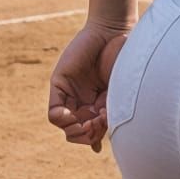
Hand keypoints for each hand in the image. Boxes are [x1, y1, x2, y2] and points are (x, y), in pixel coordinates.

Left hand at [48, 22, 129, 153]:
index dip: (95, 137)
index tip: (106, 123)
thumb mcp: (120, 89)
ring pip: (65, 125)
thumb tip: (96, 147)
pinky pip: (54, 113)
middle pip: (76, 133)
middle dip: (87, 134)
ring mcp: (71, 94)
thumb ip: (110, 113)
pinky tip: (70, 116)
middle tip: (98, 123)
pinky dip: (61, 119)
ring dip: (76, 130)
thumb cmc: (126, 57)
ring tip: (90, 120)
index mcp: (99, 104)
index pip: (90, 133)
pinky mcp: (59, 84)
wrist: (115, 31)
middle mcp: (84, 102)